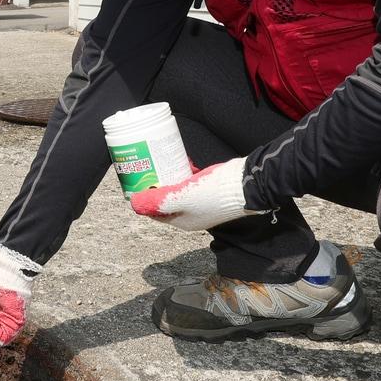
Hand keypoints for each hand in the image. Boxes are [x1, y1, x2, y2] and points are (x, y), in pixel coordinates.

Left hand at [130, 157, 268, 230]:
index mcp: (182, 222)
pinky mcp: (209, 189)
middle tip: (145, 168)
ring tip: (158, 161)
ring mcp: (200, 202)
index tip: (135, 181)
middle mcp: (190, 214)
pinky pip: (189, 181)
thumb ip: (157, 202)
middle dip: (155, 185)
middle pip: (164, 200)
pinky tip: (178, 159)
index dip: (143, 198)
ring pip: (176, 189)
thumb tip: (134, 204)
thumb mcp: (181, 198)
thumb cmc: (213, 194)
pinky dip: (182, 171)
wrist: (246, 184)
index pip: (154, 212)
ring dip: (167, 177)